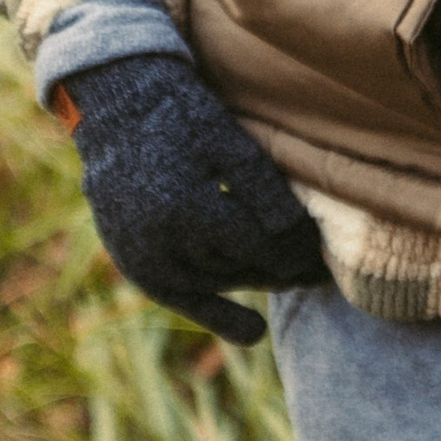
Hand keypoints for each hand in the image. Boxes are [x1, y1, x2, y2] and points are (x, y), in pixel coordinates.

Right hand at [61, 47, 327, 345]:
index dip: (297, 254)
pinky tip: (254, 333)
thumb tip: (296, 237)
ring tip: (295, 277)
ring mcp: (142, 257)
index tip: (324, 255)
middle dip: (283, 268)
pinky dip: (217, 314)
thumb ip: (261, 189)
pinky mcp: (133, 262)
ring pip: (217, 282)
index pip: (260, 247)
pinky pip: (182, 297)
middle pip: (241, 269)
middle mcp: (160, 242)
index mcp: (186, 208)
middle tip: (320, 271)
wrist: (116, 108)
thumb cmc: (180, 114)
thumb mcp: (226, 140)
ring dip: (256, 282)